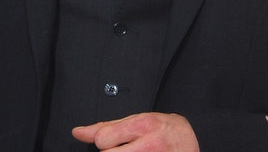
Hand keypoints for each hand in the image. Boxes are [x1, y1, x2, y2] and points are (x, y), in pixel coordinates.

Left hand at [72, 112, 197, 150]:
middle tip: (125, 149)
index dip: (104, 141)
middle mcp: (149, 145)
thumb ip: (107, 126)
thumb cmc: (165, 130)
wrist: (189, 143)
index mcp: (143, 125)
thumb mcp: (138, 120)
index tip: (113, 141)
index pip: (103, 139)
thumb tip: (79, 132)